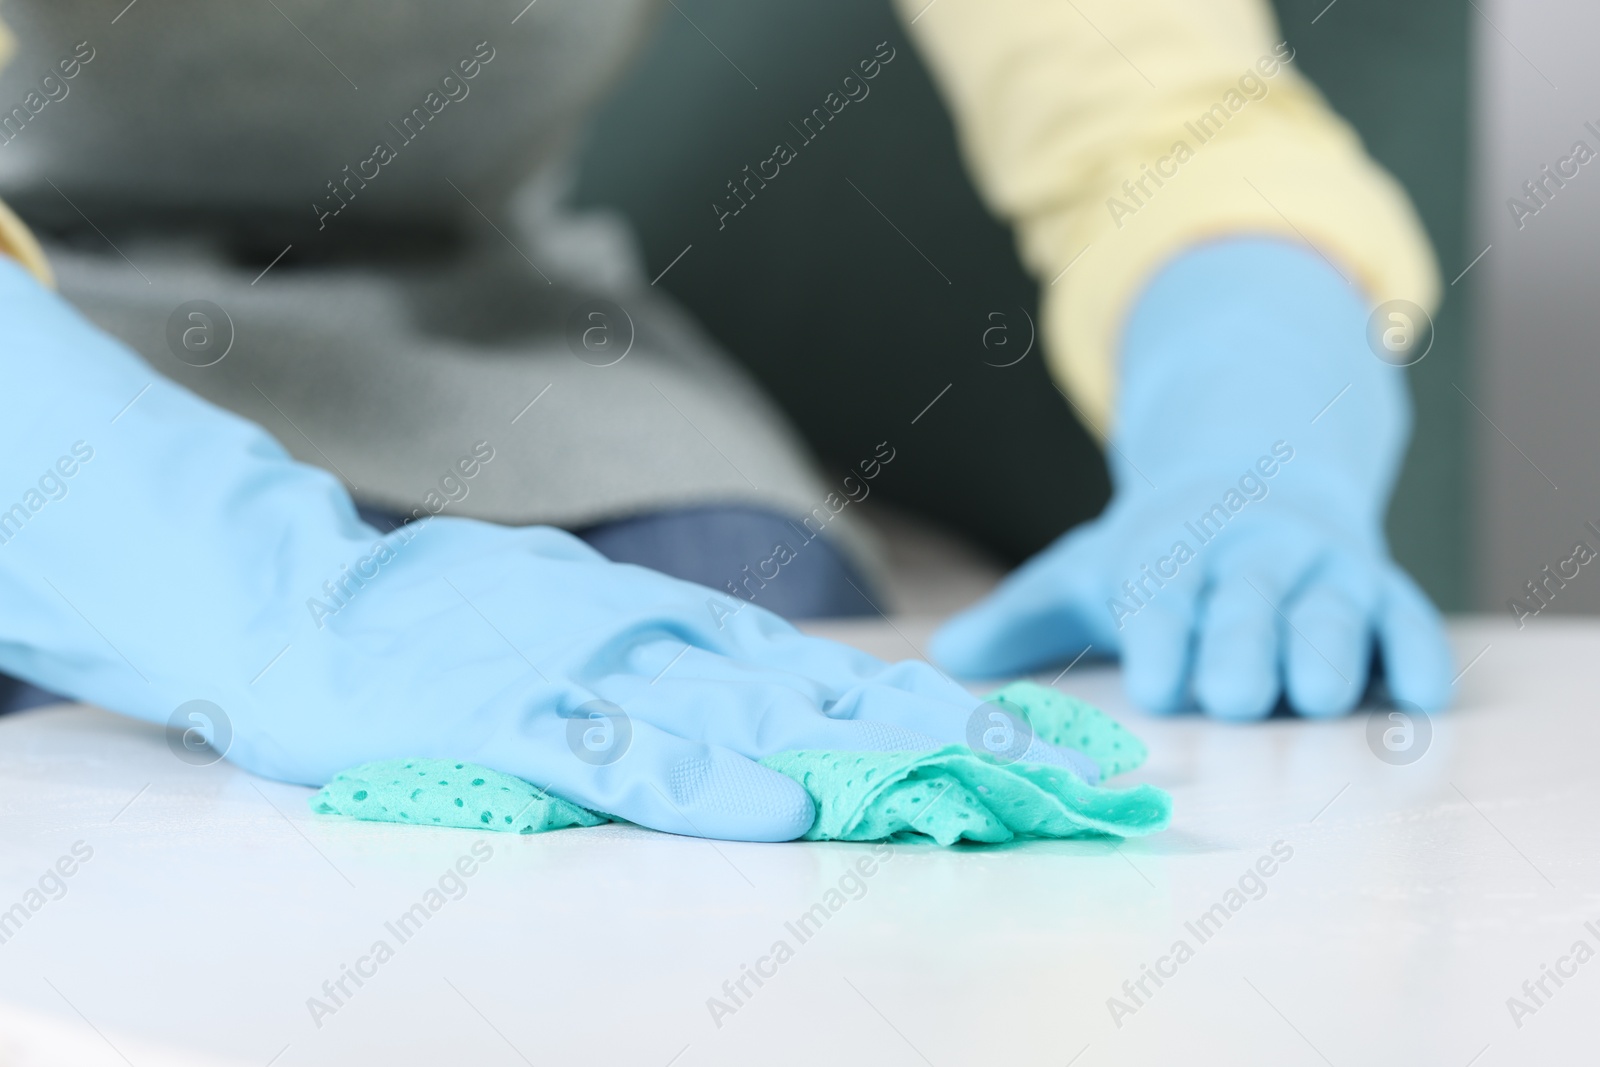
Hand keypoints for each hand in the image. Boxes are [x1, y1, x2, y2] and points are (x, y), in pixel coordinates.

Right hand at [0, 259, 1088, 839]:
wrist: (307, 599)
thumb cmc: (458, 626)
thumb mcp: (602, 635)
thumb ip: (694, 678)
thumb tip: (794, 721)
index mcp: (696, 635)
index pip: (863, 688)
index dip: (978, 724)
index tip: (1080, 758)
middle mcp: (671, 647)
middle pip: (852, 710)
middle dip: (983, 753)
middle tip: (1100, 787)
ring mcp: (598, 676)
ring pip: (766, 729)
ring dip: (887, 768)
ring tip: (1003, 798)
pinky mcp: (515, 718)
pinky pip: (626, 758)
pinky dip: (708, 785)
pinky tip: (783, 812)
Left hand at [932, 239, 1452, 719]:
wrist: (1252, 475)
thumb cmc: (1156, 552)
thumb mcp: (1082, 571)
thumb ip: (1020, 617)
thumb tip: (942, 658)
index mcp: (1171, 553)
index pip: (1165, 597)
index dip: (1164, 638)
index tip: (1160, 687)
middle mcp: (1247, 555)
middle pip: (1247, 600)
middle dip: (1242, 644)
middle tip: (1236, 697)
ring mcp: (1320, 568)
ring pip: (1331, 609)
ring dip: (1328, 647)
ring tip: (1320, 696)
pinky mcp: (1380, 585)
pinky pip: (1407, 615)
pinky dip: (1417, 649)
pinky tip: (1422, 693)